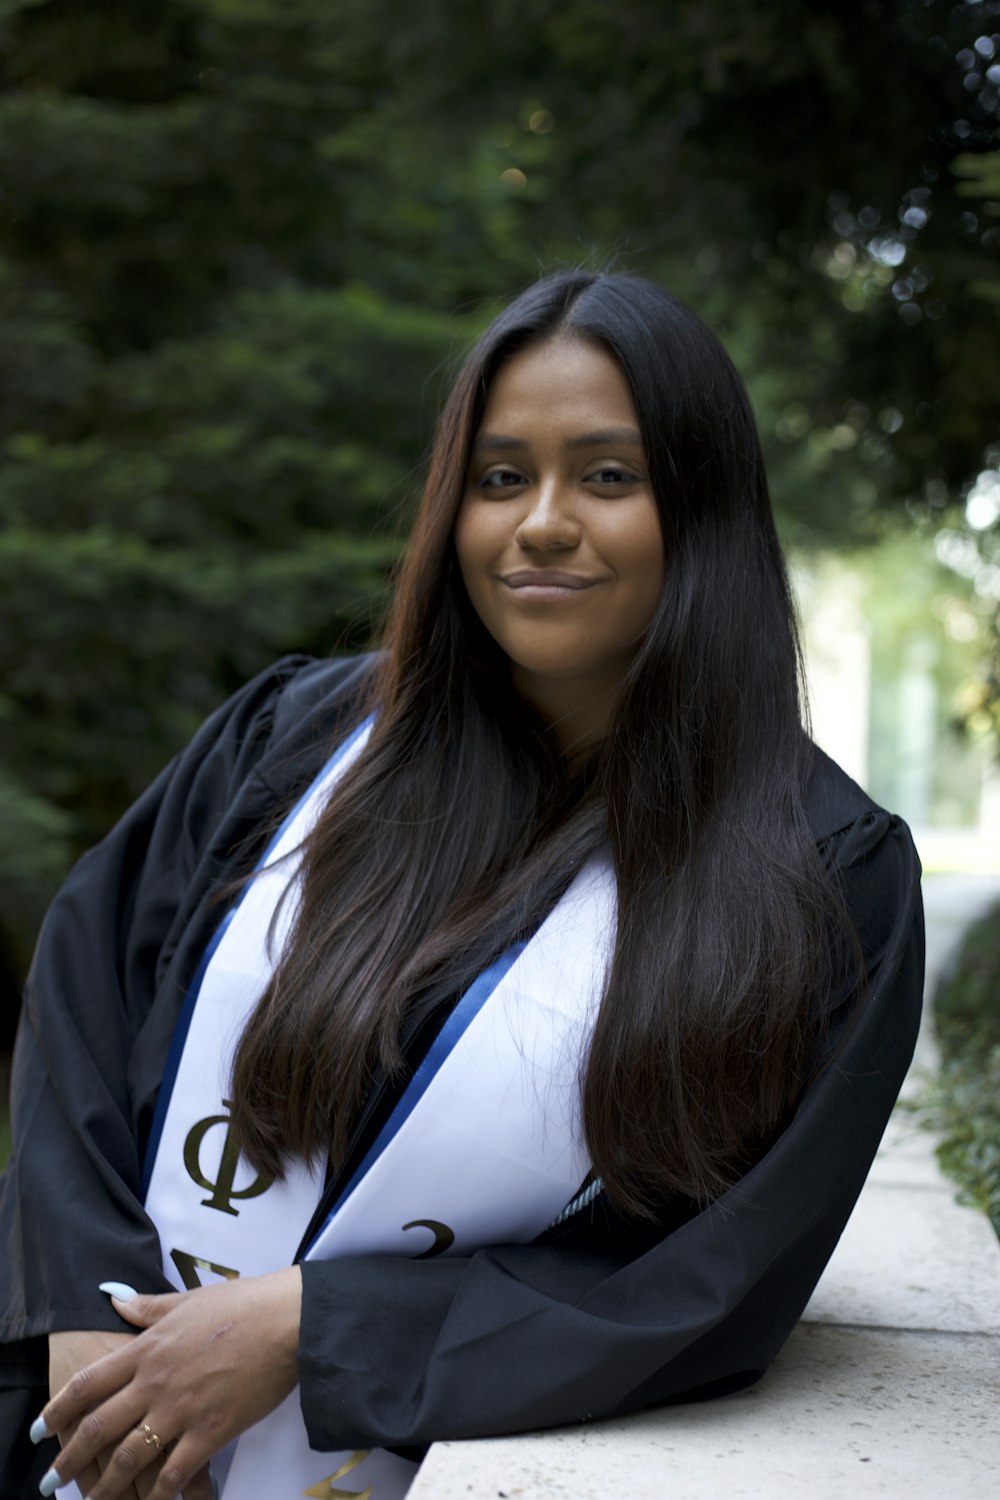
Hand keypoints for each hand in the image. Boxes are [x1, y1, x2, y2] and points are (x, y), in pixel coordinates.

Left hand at [38, 1268, 301, 1499]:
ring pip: (130, 1456)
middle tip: (51, 1482)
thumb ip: (148, 1306)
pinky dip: (159, 1493)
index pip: (88, 1384)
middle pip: (98, 1427)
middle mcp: (155, 1381)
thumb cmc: (240, 1304)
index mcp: (147, 1348)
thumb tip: (115, 1300)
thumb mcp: (188, 1299)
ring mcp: (181, 1408)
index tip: (39, 1429)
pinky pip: (174, 1472)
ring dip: (106, 1486)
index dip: (57, 1410)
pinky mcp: (210, 1431)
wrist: (284, 1320)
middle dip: (70, 1459)